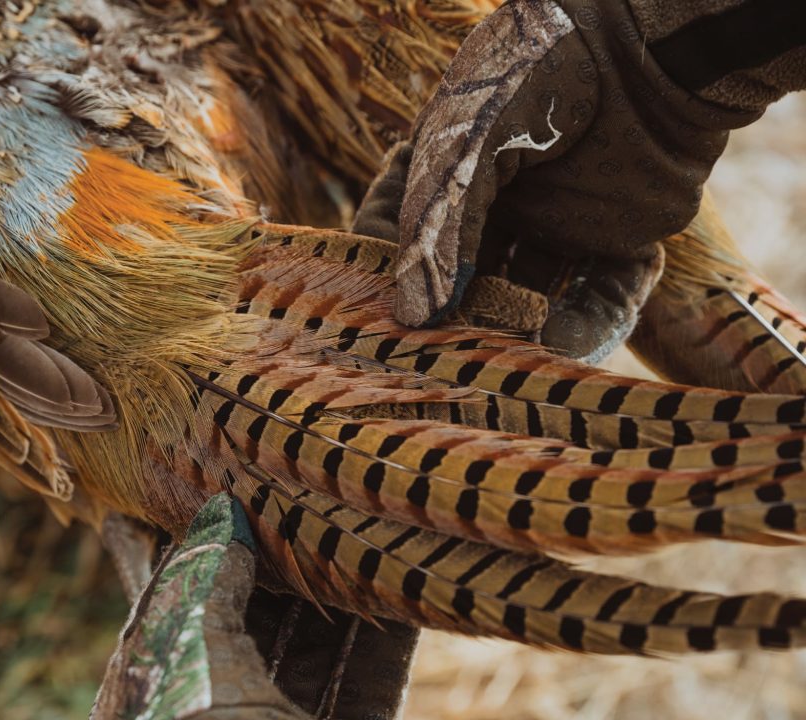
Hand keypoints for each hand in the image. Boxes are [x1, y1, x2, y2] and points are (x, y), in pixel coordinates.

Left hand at [90, 495, 418, 719]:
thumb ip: (207, 571)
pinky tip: (401, 595)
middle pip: (253, 629)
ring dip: (339, 602)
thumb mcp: (189, 632)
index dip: (205, 558)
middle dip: (284, 575)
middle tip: (309, 516)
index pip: (178, 608)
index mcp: (148, 697)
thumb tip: (222, 512)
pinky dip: (381, 643)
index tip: (229, 510)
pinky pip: (361, 687)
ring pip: (312, 654)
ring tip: (362, 541)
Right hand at [387, 0, 756, 359]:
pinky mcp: (614, 237)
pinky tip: (575, 336)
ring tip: (516, 357)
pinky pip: (602, 296)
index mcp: (448, 177)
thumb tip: (410, 319)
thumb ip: (437, 229)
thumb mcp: (466, 143)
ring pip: (533, 299)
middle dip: (462, 321)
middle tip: (458, 355)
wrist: (651, 39)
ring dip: (525, 333)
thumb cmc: (539, 69)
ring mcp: (555, 225)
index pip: (402, 240)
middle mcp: (497, 208)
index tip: (391, 319)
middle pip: (466, 284)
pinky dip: (594, 320)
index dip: (390, 279)